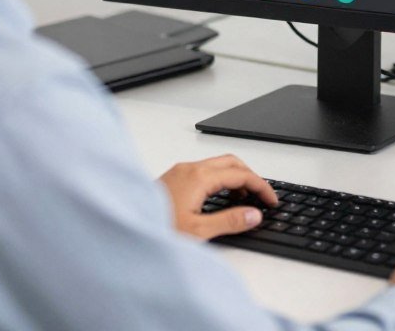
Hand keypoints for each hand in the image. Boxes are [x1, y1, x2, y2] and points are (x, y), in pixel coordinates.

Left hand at [158, 155, 277, 239]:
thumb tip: (254, 214)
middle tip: (261, 196)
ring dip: (235, 177)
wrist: (123, 229)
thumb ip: (229, 221)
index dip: (261, 186)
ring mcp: (180, 171)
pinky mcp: (173, 177)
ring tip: (244, 199)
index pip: (241, 174)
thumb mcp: (197, 231)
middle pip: (231, 162)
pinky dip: (220, 179)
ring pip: (218, 165)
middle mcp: (189, 169)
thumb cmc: (154, 228)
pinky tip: (221, 198)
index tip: (271, 200)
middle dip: (251, 177)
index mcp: (198, 177)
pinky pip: (205, 170)